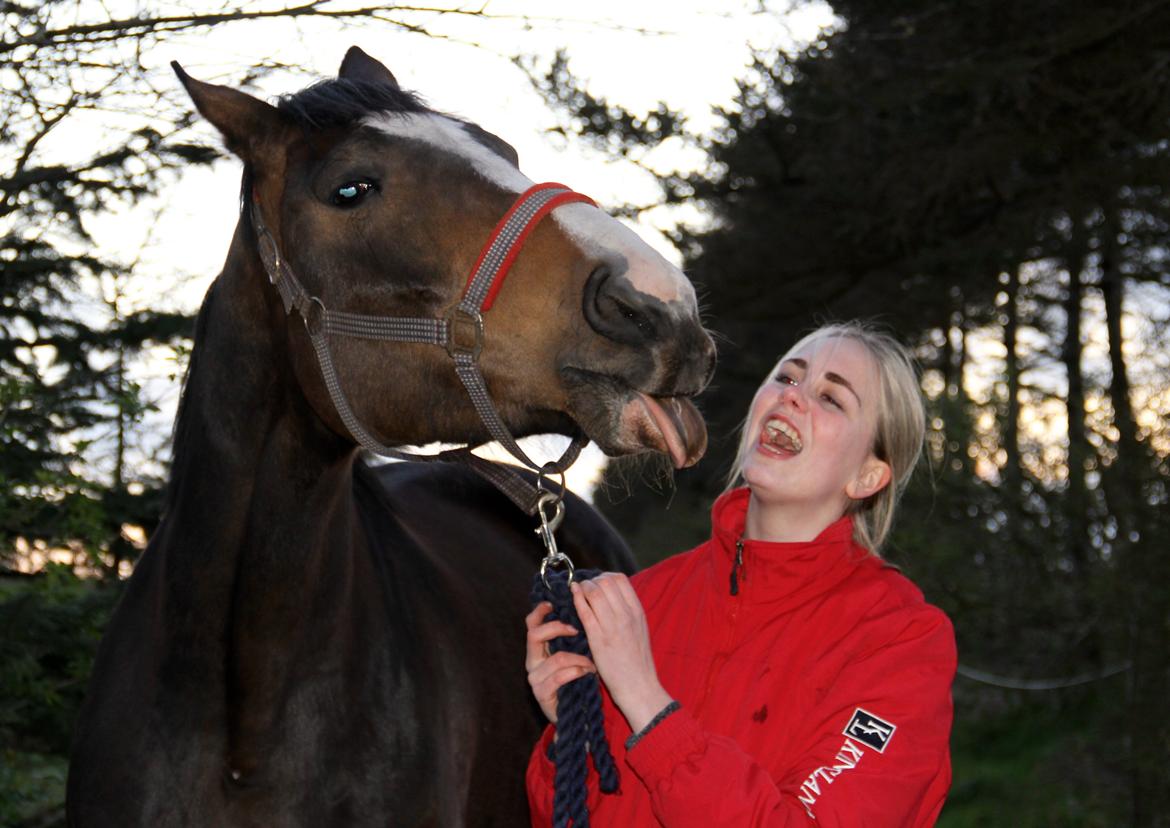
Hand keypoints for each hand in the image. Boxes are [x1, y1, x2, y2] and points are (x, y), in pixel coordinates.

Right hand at [525, 601, 595, 723]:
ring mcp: (535, 679)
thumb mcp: (573, 654)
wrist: (575, 714)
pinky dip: (577, 672)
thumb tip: (581, 609)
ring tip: (591, 663)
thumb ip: (570, 638)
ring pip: (556, 658)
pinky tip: (588, 673)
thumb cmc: (576, 680)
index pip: (531, 625)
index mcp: (537, 650)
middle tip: (576, 629)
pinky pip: (560, 677)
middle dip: (556, 628)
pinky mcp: (541, 694)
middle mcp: (532, 662)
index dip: (539, 612)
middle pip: (534, 635)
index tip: (553, 603)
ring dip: (579, 658)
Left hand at [571, 573, 672, 732]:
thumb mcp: (639, 630)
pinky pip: (585, 611)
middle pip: (606, 582)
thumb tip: (613, 597)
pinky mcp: (599, 639)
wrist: (639, 686)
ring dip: (583, 588)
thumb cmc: (637, 661)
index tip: (597, 583)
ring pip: (594, 593)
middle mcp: (626, 615)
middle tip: (585, 587)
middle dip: (591, 580)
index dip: (604, 576)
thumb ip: (628, 612)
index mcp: (637, 612)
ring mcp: (613, 626)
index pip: (620, 579)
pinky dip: (577, 599)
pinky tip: (573, 595)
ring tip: (577, 591)